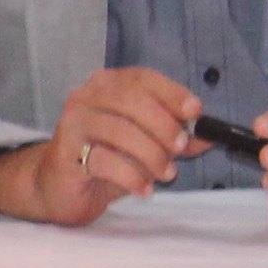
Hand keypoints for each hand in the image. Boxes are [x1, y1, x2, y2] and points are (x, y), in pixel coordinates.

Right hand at [0, 66, 200, 225]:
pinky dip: (132, 177)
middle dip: (163, 125)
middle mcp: (86, 97)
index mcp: (108, 85)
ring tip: (166, 174)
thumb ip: (176, 138)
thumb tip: (210, 137)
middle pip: (130, 100)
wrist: (58, 186)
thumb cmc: (105, 158)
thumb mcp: (146, 145)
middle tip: (180, 148)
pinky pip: (105, 161)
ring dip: (151, 154)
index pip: (142, 78)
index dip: (171, 92)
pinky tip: (144, 188)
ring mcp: (73, 123)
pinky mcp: (66, 153)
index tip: (195, 112)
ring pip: (119, 130)